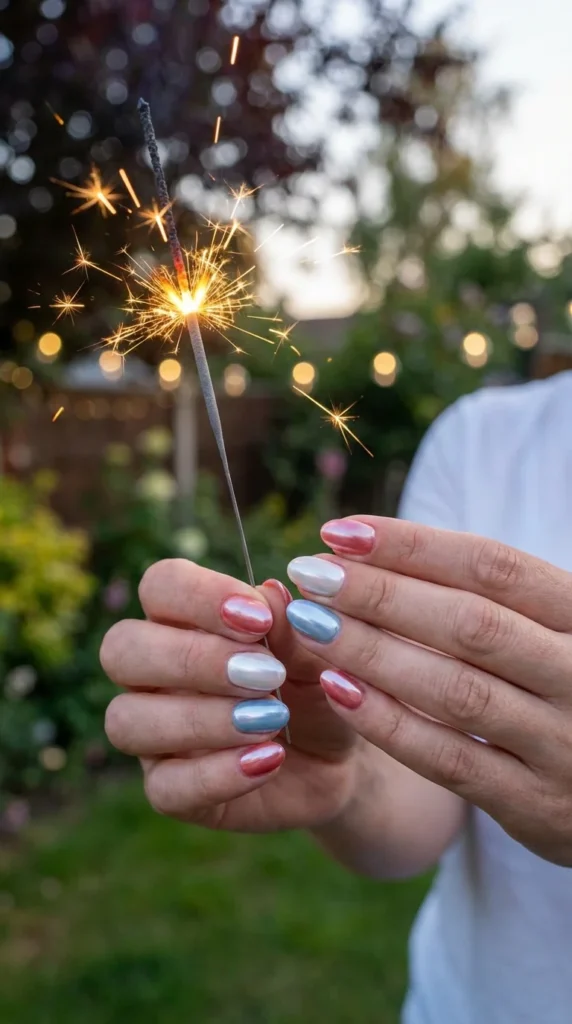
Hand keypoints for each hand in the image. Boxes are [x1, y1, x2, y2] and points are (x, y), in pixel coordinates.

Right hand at [100, 560, 360, 832]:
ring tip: (271, 719)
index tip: (260, 619)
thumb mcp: (318, 654)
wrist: (336, 759)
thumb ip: (292, 627)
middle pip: (123, 648)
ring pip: (129, 719)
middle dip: (193, 658)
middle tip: (265, 675)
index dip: (199, 596)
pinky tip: (267, 760)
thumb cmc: (314, 687)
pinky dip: (217, 773)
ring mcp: (152, 735)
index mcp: (181, 620)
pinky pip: (163, 787)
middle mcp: (152, 674)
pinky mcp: (169, 791)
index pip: (159, 586)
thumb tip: (269, 594)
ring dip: (202, 718)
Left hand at [285, 517, 571, 865]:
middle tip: (310, 574)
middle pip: (470, 625)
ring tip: (311, 625)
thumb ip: (488, 597)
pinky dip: (389, 724)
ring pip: (456, 691)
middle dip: (380, 594)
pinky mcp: (534, 804)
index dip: (412, 546)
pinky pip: (449, 760)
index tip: (340, 533)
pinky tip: (337, 689)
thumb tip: (374, 549)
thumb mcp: (553, 630)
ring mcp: (562, 744)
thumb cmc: (567, 685)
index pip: (493, 568)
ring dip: (373, 653)